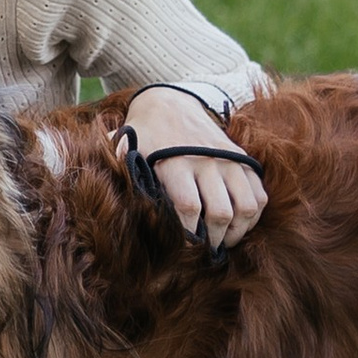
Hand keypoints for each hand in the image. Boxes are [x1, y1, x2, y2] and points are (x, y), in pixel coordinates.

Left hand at [124, 86, 267, 251]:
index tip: (184, 250)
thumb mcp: (125, 145)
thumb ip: (115, 166)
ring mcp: (229, 160)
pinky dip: (254, 216)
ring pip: (246, 206)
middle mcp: (206, 161)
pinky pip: (260, 195)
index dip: (188, 234)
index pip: (188, 206)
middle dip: (213, 240)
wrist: (172, 103)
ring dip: (237, 232)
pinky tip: (239, 227)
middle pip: (220, 213)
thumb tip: (96, 185)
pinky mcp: (243, 160)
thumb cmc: (144, 136)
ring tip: (224, 243)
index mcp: (175, 161)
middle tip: (204, 253)